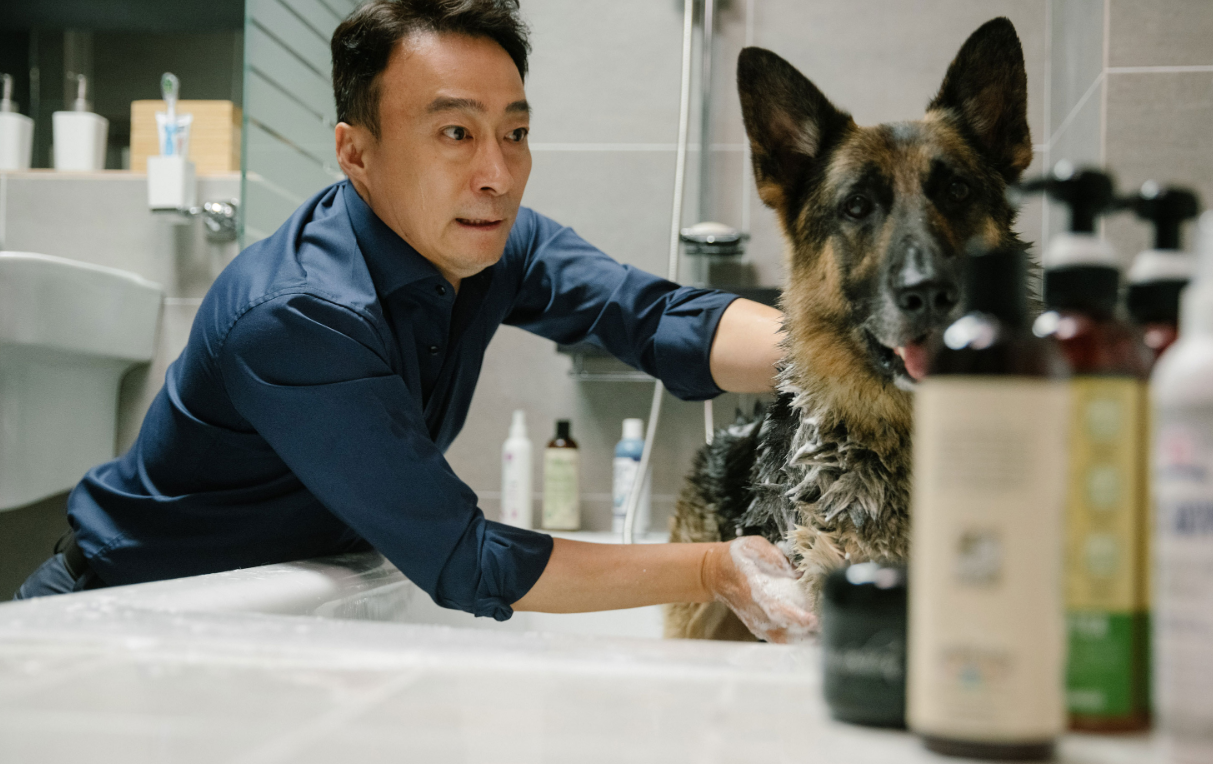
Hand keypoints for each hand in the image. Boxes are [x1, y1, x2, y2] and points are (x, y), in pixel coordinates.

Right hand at [702, 536, 816, 642]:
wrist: (716, 574)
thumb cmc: (737, 557)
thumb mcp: (754, 546)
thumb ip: (775, 557)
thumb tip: (799, 570)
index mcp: (753, 590)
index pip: (774, 608)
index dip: (794, 616)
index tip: (813, 620)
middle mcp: (754, 611)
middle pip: (783, 630)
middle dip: (808, 633)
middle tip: (831, 630)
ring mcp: (756, 622)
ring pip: (783, 640)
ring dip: (805, 641)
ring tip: (827, 637)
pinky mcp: (759, 628)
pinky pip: (780, 641)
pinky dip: (798, 643)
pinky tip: (815, 640)